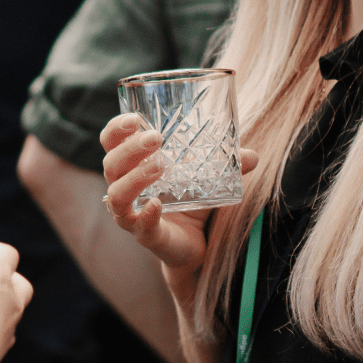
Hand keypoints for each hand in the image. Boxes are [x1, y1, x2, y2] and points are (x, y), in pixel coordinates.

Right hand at [100, 113, 257, 274]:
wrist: (194, 244)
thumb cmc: (190, 201)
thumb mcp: (207, 177)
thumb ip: (227, 164)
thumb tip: (252, 155)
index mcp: (132, 167)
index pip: (110, 142)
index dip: (116, 128)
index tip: (135, 118)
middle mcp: (124, 189)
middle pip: (110, 165)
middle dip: (129, 148)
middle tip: (156, 138)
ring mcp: (132, 215)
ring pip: (116, 196)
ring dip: (135, 178)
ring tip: (160, 165)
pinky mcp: (146, 236)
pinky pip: (138, 226)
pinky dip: (145, 214)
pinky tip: (156, 204)